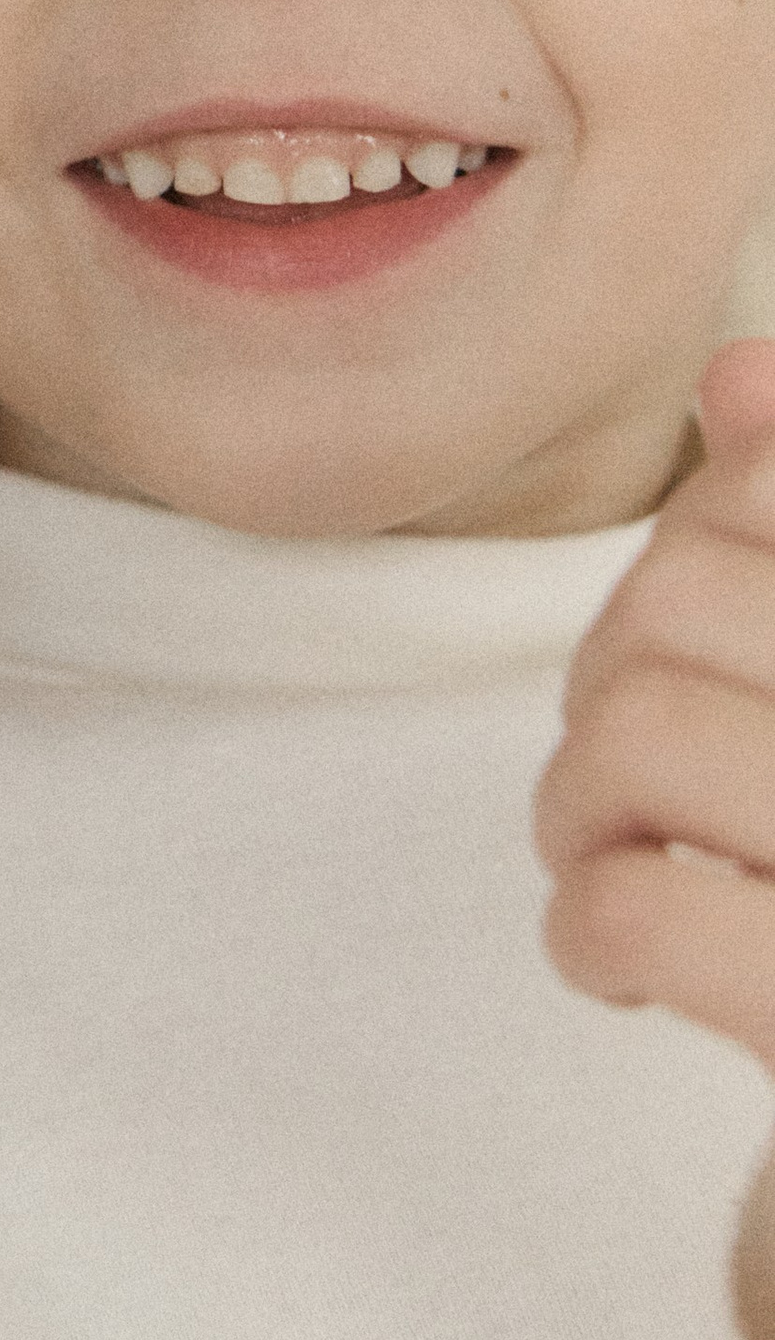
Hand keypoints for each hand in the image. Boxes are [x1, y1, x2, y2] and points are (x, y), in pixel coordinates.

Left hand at [536, 341, 774, 1075]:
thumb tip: (740, 375)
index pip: (770, 486)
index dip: (706, 534)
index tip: (710, 637)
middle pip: (686, 587)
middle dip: (613, 671)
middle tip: (637, 773)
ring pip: (639, 725)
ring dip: (583, 802)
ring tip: (619, 859)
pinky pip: (641, 905)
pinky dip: (594, 929)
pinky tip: (622, 963)